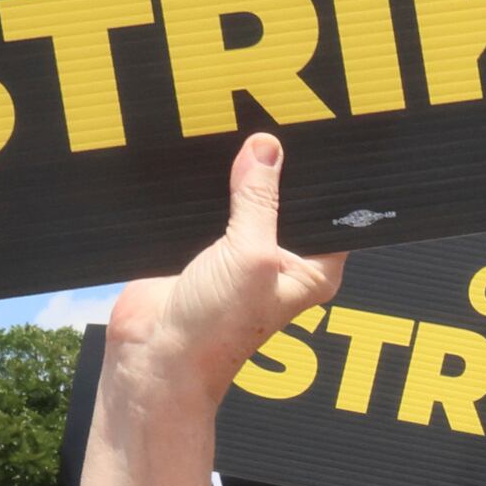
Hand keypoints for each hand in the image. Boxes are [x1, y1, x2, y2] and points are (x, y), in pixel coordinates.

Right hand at [107, 131, 349, 410]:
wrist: (154, 356)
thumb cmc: (215, 330)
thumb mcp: (250, 255)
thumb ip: (259, 200)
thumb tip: (266, 148)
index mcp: (312, 269)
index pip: (331, 211)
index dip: (325, 178)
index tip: (316, 138)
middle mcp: (280, 260)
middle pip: (286, 199)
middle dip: (275, 172)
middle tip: (268, 129)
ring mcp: (240, 254)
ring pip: (244, 200)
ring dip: (235, 180)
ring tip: (231, 141)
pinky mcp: (202, 249)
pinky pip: (208, 207)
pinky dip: (203, 190)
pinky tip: (199, 164)